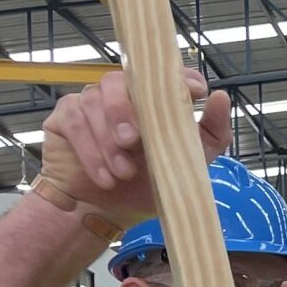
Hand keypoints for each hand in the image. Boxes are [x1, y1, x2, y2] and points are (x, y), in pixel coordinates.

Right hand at [36, 67, 230, 231]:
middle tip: (131, 141)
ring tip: (123, 173)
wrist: (103, 212)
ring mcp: (89, 102)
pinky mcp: (64, 117)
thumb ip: (210, 133)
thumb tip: (222, 97)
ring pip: (93, 103)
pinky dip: (90, 152)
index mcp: (151, 100)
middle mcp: (119, 94)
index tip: (193, 92)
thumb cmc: (145, 186)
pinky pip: (74, 123)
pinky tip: (104, 177)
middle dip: (125, 110)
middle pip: (118, 81)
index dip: (176, 77)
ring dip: (108, 142)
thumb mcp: (188, 163)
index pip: (162, 74)